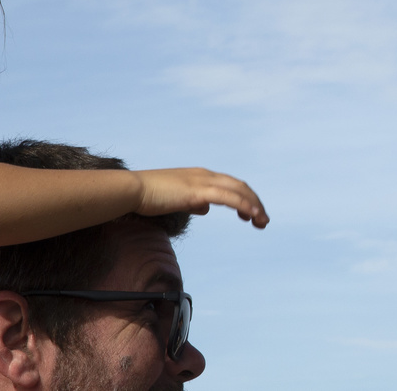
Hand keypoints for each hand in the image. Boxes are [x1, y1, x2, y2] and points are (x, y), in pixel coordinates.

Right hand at [136, 168, 269, 227]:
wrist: (133, 190)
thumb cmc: (149, 196)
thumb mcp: (176, 199)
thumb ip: (192, 202)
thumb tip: (204, 208)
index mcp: (200, 176)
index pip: (229, 184)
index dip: (243, 198)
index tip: (250, 214)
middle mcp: (204, 175)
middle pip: (239, 186)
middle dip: (254, 202)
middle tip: (263, 220)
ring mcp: (202, 181)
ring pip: (238, 190)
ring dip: (254, 206)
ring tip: (262, 221)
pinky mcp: (198, 191)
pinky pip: (228, 197)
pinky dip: (244, 205)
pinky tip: (252, 215)